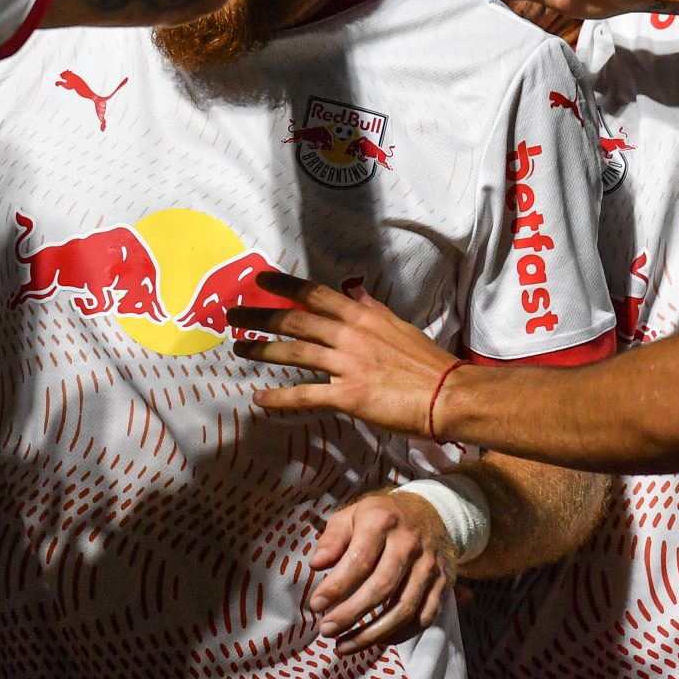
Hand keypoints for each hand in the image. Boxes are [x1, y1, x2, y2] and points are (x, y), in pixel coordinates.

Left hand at [229, 272, 460, 436]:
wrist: (447, 394)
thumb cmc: (426, 362)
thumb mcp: (399, 326)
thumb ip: (373, 309)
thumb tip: (356, 292)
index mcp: (362, 316)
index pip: (316, 294)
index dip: (285, 286)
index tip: (260, 280)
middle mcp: (350, 335)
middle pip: (296, 322)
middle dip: (260, 317)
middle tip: (232, 315)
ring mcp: (347, 365)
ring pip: (295, 354)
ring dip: (262, 351)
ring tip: (238, 349)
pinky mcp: (348, 396)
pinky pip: (307, 395)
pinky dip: (280, 397)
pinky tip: (260, 399)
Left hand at [307, 490, 457, 654]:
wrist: (430, 512)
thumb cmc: (382, 517)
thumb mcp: (353, 515)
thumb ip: (333, 539)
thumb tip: (316, 564)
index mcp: (382, 522)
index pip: (358, 560)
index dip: (336, 587)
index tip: (316, 605)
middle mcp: (409, 544)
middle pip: (381, 588)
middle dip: (350, 614)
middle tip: (326, 629)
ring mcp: (429, 566)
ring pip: (403, 609)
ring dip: (372, 633)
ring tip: (344, 644)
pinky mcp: (442, 584)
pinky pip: (423, 618)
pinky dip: (400, 635)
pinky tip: (377, 641)